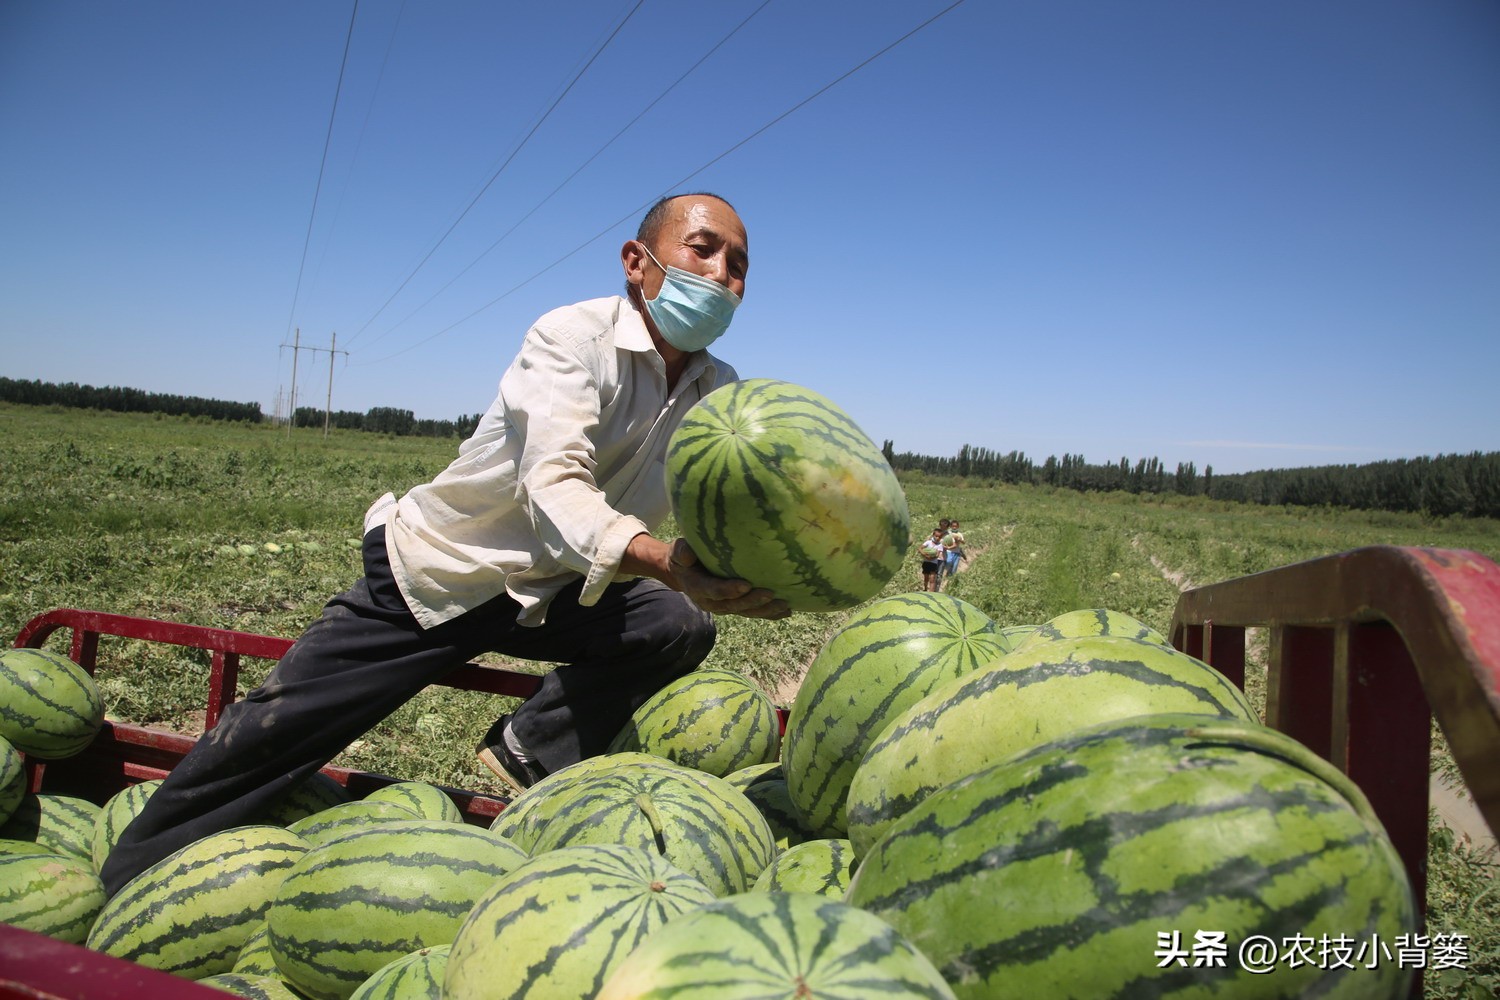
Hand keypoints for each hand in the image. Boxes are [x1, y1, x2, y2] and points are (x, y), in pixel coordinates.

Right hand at [669, 539, 790, 619]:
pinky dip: (769, 614)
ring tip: (784, 605)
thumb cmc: (684, 557)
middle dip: (753, 601)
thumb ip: (681, 552)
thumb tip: (688, 555)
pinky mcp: (736, 606)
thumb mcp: (677, 551)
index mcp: (698, 588)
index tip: (745, 585)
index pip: (713, 591)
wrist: (685, 572)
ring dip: (765, 610)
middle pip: (734, 605)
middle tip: (770, 594)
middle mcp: (712, 602)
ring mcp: (725, 606)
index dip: (728, 590)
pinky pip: (753, 612)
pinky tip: (786, 612)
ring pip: (746, 611)